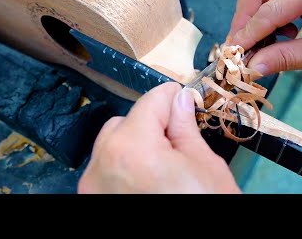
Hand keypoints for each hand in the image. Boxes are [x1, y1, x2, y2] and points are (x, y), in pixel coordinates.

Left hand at [77, 82, 240, 193]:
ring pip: (111, 145)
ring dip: (135, 142)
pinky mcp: (93, 201)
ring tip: (164, 161)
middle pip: (124, 122)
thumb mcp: (205, 166)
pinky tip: (149, 179)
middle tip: (179, 136)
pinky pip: (106, 170)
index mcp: (133, 149)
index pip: (150, 102)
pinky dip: (125, 166)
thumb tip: (180, 100)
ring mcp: (93, 189)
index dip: (172, 95)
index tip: (185, 97)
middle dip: (151, 122)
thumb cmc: (208, 207)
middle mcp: (102, 166)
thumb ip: (185, 127)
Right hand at [228, 0, 301, 74]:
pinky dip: (265, 13)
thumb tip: (253, 66)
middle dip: (244, 16)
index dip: (248, 33)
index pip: (270, 9)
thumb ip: (285, 58)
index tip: (233, 54)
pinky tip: (280, 33)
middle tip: (241, 45)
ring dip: (253, 15)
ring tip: (263, 42)